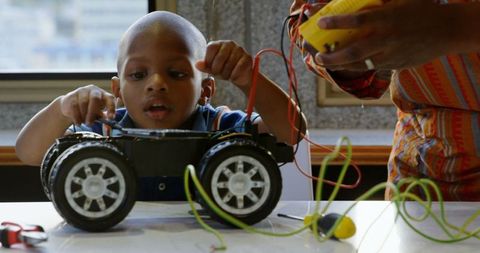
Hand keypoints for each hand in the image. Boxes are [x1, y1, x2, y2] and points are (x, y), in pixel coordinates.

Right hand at [59, 85, 115, 125]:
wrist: (72, 106)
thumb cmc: (89, 109)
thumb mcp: (98, 113)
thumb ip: (103, 118)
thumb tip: (107, 127)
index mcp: (103, 94)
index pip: (110, 99)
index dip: (111, 108)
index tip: (111, 118)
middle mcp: (93, 90)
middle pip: (95, 98)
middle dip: (93, 112)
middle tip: (90, 124)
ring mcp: (82, 91)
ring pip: (83, 102)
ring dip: (84, 115)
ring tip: (84, 122)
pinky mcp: (72, 95)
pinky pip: (74, 106)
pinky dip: (76, 117)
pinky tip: (78, 122)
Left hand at [195, 40, 252, 90]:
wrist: (240, 77)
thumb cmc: (224, 71)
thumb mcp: (213, 69)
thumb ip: (205, 67)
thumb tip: (196, 65)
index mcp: (218, 44)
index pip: (211, 48)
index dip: (209, 61)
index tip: (210, 68)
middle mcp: (229, 44)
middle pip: (220, 57)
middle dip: (217, 70)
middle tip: (218, 74)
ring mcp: (239, 49)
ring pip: (229, 64)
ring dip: (226, 74)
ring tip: (227, 76)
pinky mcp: (247, 57)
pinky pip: (238, 68)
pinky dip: (234, 75)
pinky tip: (233, 77)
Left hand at [314, 0, 455, 70]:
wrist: (448, 30)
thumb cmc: (422, 9)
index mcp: (387, 17)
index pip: (357, 20)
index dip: (337, 22)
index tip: (320, 23)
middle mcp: (387, 38)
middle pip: (354, 51)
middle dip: (332, 57)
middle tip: (317, 57)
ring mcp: (392, 54)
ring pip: (360, 65)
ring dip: (340, 66)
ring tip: (325, 63)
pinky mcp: (396, 65)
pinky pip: (372, 67)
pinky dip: (357, 67)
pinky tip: (345, 65)